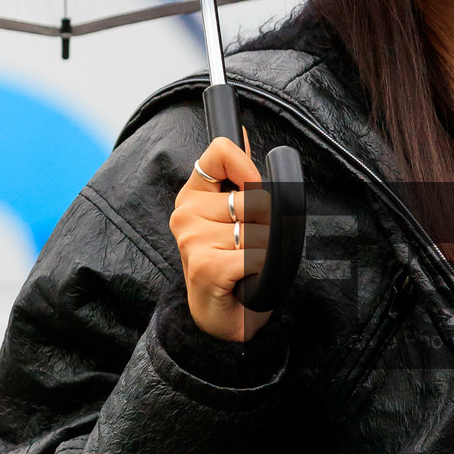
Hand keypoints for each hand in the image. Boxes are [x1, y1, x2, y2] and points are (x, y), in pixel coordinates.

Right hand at [168, 130, 273, 342]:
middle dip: (267, 225)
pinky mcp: (206, 264)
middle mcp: (185, 213)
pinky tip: (247, 280)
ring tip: (249, 266)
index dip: (249, 168)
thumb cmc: (234, 268)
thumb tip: (244, 134)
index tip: (255, 189)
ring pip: (262, 228)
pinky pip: (259, 254)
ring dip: (267, 252)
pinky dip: (264, 270)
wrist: (223, 320)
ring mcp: (192, 238)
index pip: (220, 151)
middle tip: (251, 249)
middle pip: (255, 197)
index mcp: (191, 196)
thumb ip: (239, 178)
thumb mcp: (236, 217)